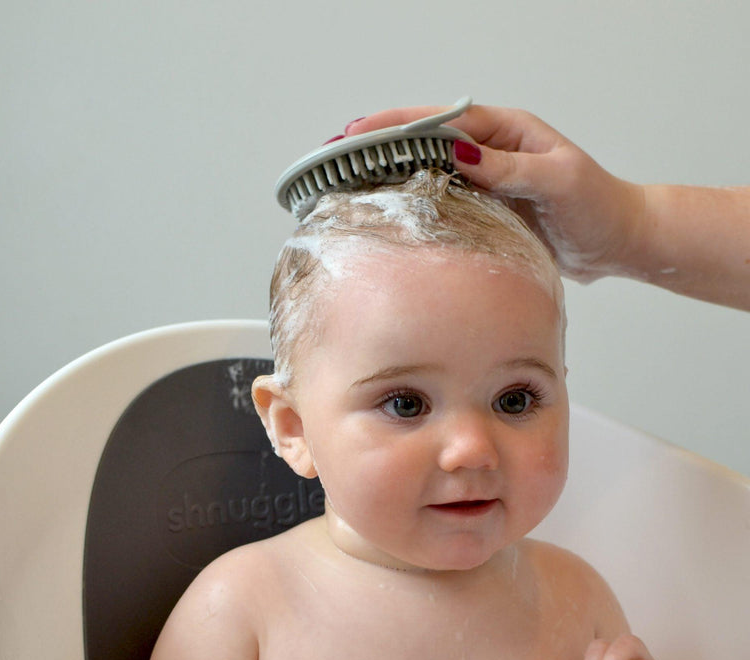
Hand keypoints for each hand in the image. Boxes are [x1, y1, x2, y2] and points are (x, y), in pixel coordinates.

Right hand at [348, 104, 645, 284]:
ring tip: (351, 181)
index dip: (398, 124)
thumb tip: (459, 153)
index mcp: (508, 131)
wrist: (617, 241)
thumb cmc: (597, 207)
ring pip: (430, 172)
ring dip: (393, 174)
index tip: (359, 131)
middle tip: (339, 155)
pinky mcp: (488, 211)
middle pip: (427, 141)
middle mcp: (492, 152)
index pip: (443, 120)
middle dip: (383, 144)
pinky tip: (392, 214)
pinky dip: (416, 204)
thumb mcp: (557, 180)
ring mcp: (487, 182)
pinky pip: (444, 202)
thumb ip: (509, 168)